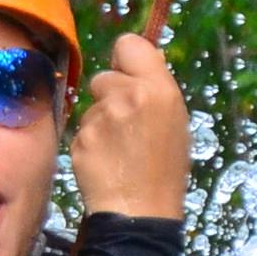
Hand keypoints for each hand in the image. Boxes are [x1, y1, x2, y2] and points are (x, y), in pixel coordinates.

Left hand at [71, 32, 189, 220]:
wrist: (140, 211)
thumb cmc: (165, 168)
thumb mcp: (176, 122)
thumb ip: (156, 89)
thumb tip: (139, 63)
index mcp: (158, 89)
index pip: (128, 44)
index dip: (126, 60)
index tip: (128, 76)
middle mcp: (128, 96)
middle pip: (103, 75)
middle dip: (110, 94)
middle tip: (124, 122)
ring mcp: (100, 118)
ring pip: (90, 104)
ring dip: (99, 120)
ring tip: (117, 147)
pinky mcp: (80, 138)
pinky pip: (81, 129)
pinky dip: (89, 142)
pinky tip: (104, 160)